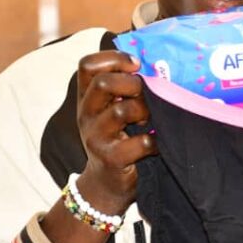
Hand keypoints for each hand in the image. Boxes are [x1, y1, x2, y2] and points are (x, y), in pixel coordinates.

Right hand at [75, 50, 156, 213]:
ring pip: (121, 111)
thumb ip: (121, 88)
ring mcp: (96, 137)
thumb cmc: (115, 139)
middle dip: (132, 84)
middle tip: (145, 94)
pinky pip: (140, 143)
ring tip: (150, 119)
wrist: (104, 184)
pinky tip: (156, 142)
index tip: (135, 65)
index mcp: (86, 97)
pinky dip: (154, 141)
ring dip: (144, 111)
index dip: (114, 58)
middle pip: (103, 83)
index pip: (87, 65)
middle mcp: (86, 114)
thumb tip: (154, 65)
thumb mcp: (110, 110)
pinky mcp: (111, 158)